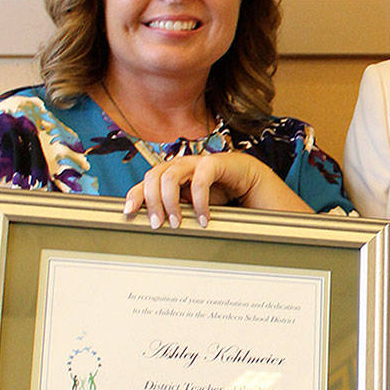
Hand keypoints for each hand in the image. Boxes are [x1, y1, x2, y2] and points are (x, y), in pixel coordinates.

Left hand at [123, 153, 306, 227]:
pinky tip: (205, 219)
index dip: (135, 194)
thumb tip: (155, 227)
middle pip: (153, 174)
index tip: (128, 214)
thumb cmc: (229, 202)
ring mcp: (200, 161)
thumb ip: (179, 211)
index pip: (147, 181)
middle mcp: (184, 165)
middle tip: (159, 225)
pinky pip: (200, 177)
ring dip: (170, 201)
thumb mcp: (197, 210)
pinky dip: (199, 200)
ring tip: (178, 223)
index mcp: (176, 176)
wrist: (261, 190)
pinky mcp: (218, 162)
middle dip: (151, 201)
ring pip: (170, 173)